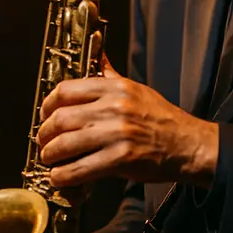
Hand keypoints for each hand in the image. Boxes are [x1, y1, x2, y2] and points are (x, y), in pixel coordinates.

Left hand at [36, 56, 218, 188]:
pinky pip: (80, 169)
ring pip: (65, 144)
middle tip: (44, 143)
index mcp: (115, 88)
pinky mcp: (121, 158)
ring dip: (50, 156)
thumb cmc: (162, 119)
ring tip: (51, 161)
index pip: (66, 90)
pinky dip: (64, 176)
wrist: (188, 143)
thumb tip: (98, 55)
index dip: (47, 105)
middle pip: (60, 118)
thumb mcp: (136, 89)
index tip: (45, 116)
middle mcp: (114, 107)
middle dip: (45, 135)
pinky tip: (62, 177)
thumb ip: (110, 75)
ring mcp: (117, 133)